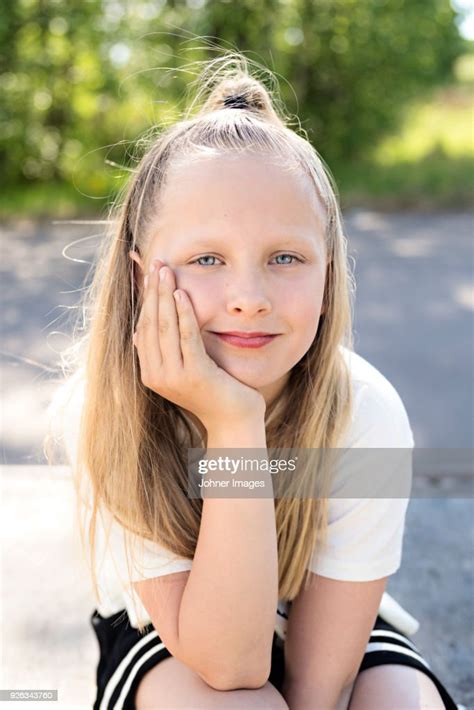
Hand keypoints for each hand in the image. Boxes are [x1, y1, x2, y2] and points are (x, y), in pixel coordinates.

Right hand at [133, 259, 265, 430]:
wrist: (233, 420)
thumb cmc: (213, 392)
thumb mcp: (182, 369)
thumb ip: (164, 352)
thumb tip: (138, 333)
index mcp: (149, 373)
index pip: (142, 328)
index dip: (144, 300)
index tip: (148, 276)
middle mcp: (156, 376)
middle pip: (150, 323)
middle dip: (152, 292)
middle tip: (156, 264)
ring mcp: (174, 377)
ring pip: (165, 327)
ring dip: (164, 296)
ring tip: (166, 270)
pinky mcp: (194, 374)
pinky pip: (186, 337)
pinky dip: (183, 313)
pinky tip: (182, 293)